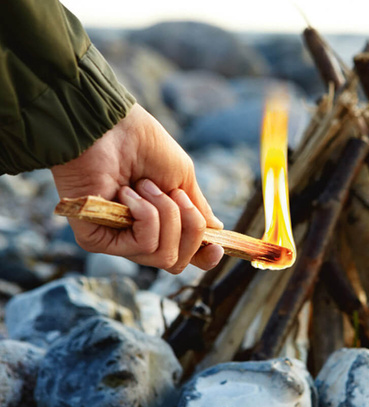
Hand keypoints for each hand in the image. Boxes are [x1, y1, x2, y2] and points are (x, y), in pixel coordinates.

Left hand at [51, 103, 223, 273]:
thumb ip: (197, 208)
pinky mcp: (96, 240)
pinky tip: (126, 192)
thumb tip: (216, 230)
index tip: (216, 246)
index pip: (184, 256)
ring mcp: (116, 241)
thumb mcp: (182, 177)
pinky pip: (144, 245)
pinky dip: (146, 216)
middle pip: (178, 262)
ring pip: (165, 255)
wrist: (111, 127)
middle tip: (175, 194)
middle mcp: (137, 237)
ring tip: (145, 185)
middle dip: (189, 227)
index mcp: (159, 224)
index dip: (204, 258)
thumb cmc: (144, 145)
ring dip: (166, 214)